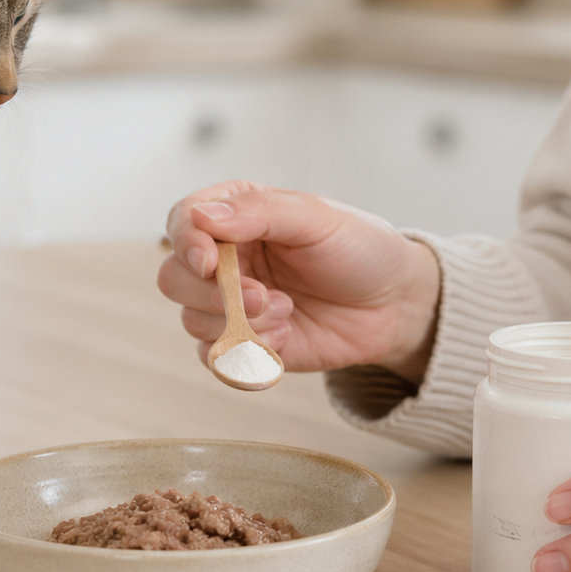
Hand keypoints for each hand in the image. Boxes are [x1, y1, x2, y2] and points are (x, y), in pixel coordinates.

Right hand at [157, 181, 441, 379]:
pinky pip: (217, 360)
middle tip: (264, 297)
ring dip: (240, 325)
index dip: (186, 243)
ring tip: (287, 314)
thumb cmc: (361, 249)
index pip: (183, 222)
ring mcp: (233, 305)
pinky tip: (282, 341)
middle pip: (175, 279)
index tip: (209, 262)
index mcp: (238, 216)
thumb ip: (258, 211)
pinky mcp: (246, 344)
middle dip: (214, 294)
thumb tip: (201, 216)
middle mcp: (227, 260)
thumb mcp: (315, 217)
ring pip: (193, 321)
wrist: (395, 304)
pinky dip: (246, 357)